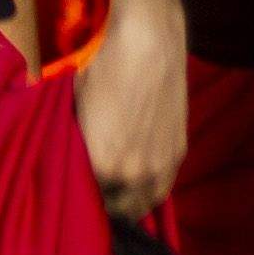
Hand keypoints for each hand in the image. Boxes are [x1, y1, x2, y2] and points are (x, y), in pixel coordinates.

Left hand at [71, 1, 185, 224]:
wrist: (147, 43)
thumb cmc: (104, 70)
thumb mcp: (76, 108)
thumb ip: (77, 143)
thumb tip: (75, 158)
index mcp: (101, 166)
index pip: (91, 202)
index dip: (84, 201)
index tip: (80, 198)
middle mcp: (132, 174)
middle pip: (120, 210)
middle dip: (109, 207)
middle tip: (100, 199)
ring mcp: (159, 165)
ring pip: (146, 202)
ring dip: (133, 202)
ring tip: (121, 197)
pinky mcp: (179, 151)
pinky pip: (164, 186)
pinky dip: (152, 189)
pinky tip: (141, 184)